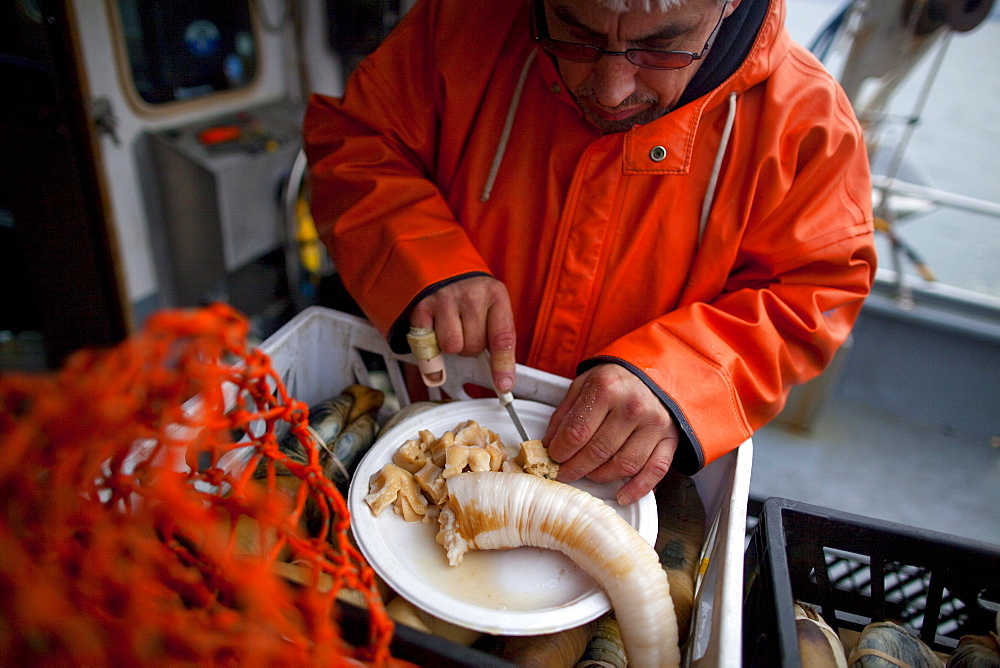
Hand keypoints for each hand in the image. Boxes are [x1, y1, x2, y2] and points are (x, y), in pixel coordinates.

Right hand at [409, 275, 516, 391]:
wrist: (442, 265)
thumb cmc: (471, 293)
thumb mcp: (492, 306)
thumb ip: (496, 337)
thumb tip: (501, 380)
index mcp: (496, 294)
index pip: (502, 338)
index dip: (502, 366)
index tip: (503, 386)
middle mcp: (471, 294)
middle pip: (474, 346)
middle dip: (471, 346)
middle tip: (467, 330)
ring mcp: (445, 299)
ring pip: (452, 347)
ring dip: (452, 346)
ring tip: (452, 328)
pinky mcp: (422, 307)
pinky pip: (428, 345)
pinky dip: (431, 347)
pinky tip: (435, 329)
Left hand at [544, 364, 679, 505]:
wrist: (654, 372)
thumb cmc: (617, 379)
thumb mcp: (584, 384)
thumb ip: (565, 414)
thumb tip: (549, 444)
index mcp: (606, 389)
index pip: (576, 432)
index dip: (560, 451)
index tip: (553, 458)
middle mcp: (632, 406)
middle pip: (597, 451)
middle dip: (575, 468)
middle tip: (565, 472)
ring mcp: (653, 424)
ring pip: (623, 465)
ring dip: (601, 477)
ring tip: (590, 475)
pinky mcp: (670, 439)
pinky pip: (655, 471)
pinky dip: (637, 488)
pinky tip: (622, 495)